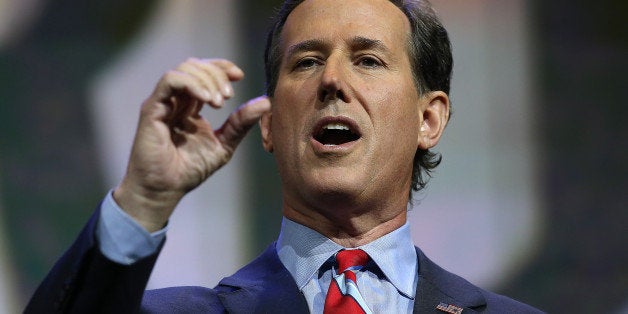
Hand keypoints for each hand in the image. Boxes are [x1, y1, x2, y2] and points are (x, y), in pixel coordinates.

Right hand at [113, 58, 270, 231]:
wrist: (166, 189)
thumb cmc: (190, 170)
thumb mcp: (225, 144)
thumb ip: (242, 122)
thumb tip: (266, 102)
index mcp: (191, 105)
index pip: (204, 71)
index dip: (222, 67)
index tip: (240, 76)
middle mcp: (176, 100)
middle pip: (195, 65)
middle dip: (217, 74)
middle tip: (228, 96)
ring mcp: (163, 102)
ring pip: (183, 69)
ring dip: (207, 79)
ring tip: (219, 102)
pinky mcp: (152, 108)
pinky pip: (170, 80)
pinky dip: (191, 83)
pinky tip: (206, 99)